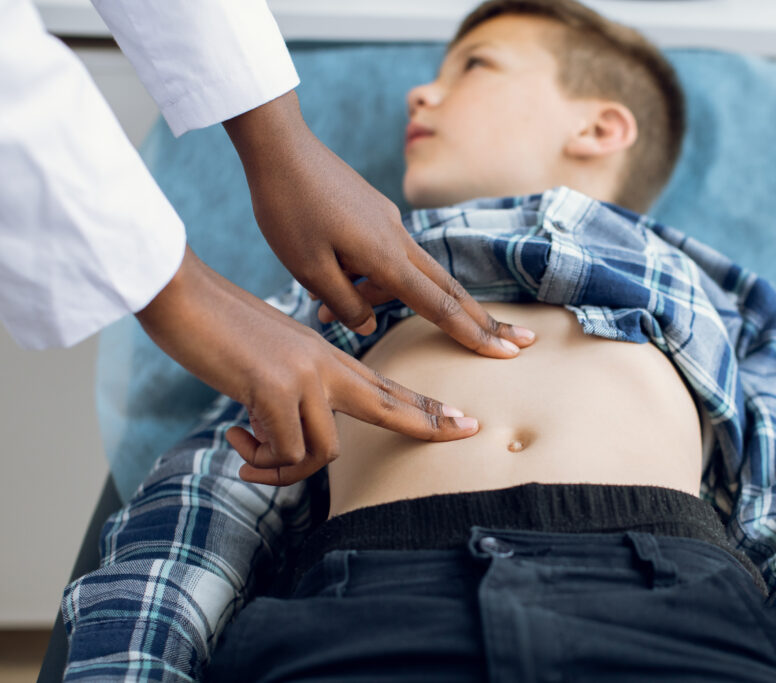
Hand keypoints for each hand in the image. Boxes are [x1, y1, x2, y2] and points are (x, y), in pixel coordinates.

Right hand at [136, 248, 479, 485]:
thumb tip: (292, 432)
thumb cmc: (216, 329)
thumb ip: (292, 391)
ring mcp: (305, 375)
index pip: (386, 386)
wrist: (183, 295)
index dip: (425, 406)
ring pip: (325, 451)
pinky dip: (259, 459)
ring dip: (284, 469)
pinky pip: (285, 451)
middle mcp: (324, 365)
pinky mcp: (276, 387)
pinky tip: (234, 439)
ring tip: (248, 456)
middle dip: (430, 421)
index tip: (461, 419)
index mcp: (324, 357)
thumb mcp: (266, 361)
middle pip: (390, 403)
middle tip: (470, 431)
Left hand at [222, 91, 534, 354]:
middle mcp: (398, 239)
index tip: (505, 352)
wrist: (280, 147)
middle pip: (451, 288)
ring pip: (413, 272)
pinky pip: (388, 254)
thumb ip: (344, 303)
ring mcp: (390, 223)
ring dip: (387, 297)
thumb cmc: (288, 209)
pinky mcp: (377, 213)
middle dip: (485, 319)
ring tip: (321, 304)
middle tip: (521, 341)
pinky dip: (373, 276)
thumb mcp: (308, 269)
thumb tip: (368, 326)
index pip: (439, 306)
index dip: (472, 334)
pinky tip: (330, 271)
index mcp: (386, 256)